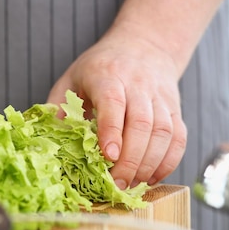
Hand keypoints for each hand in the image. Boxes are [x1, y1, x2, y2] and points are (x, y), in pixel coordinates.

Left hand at [48, 24, 186, 188]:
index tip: (108, 156)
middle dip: (130, 159)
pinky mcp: (175, 109)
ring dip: (149, 164)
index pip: (113, 102)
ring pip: (164, 132)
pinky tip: (152, 176)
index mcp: (107, 74)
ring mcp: (160, 97)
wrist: (144, 44)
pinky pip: (179, 138)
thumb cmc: (100, 67)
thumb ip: (58, 107)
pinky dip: (168, 161)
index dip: (112, 130)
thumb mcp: (71, 78)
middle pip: (141, 123)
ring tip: (132, 185)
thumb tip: (49, 142)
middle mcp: (138, 84)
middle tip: (117, 184)